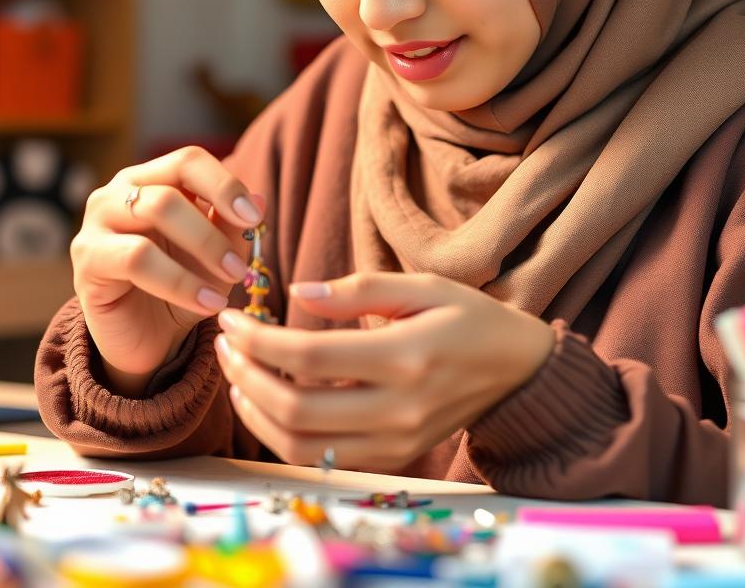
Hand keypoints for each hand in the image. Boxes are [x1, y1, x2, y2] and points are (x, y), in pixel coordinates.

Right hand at [71, 147, 263, 395]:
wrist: (148, 341)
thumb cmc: (183, 286)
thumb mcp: (216, 257)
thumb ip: (233, 228)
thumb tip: (260, 200)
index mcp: (151, 180)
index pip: (188, 160)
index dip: (224, 184)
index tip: (254, 216)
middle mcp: (118, 193)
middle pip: (172, 188)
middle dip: (214, 229)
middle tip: (240, 265)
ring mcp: (96, 224)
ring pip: (154, 213)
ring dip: (202, 248)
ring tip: (230, 281)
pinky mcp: (87, 261)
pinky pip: (137, 259)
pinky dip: (180, 282)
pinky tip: (207, 303)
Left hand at [214, 272, 554, 470]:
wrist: (519, 372)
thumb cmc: (470, 319)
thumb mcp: (422, 286)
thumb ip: (358, 290)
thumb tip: (297, 291)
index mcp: (406, 357)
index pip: (309, 358)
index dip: (258, 340)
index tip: (230, 317)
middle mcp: (398, 410)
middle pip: (296, 409)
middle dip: (245, 376)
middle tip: (225, 343)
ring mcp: (396, 442)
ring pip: (301, 445)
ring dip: (255, 411)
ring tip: (236, 373)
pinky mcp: (393, 458)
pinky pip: (321, 457)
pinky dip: (281, 434)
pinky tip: (265, 400)